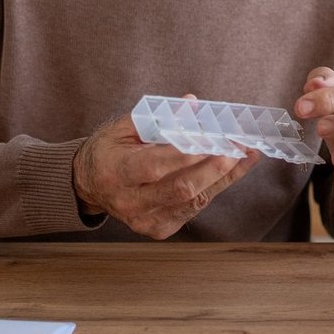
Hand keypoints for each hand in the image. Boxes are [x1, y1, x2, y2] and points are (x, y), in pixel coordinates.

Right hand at [73, 111, 259, 239]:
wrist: (88, 185)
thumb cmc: (108, 151)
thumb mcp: (123, 127)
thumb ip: (158, 116)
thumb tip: (193, 104)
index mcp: (116, 172)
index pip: (155, 166)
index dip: (186, 154)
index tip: (214, 138)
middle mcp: (130, 202)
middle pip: (180, 189)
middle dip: (214, 168)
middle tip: (238, 148)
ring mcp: (144, 220)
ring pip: (192, 202)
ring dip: (222, 178)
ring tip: (245, 156)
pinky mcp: (157, 229)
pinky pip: (192, 210)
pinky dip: (213, 189)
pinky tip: (231, 172)